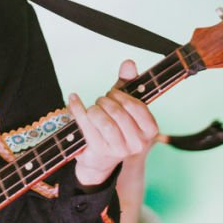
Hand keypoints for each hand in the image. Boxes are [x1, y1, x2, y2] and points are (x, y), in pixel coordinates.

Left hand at [70, 59, 160, 186]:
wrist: (100, 160)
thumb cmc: (116, 127)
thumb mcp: (124, 105)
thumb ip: (128, 84)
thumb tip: (128, 63)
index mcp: (150, 131)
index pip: (137, 106)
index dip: (122, 96)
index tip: (113, 94)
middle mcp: (137, 143)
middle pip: (118, 112)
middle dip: (105, 101)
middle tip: (100, 101)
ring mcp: (118, 150)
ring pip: (104, 121)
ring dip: (94, 108)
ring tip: (92, 108)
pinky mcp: (99, 151)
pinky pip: (86, 125)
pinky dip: (77, 108)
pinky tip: (72, 99)